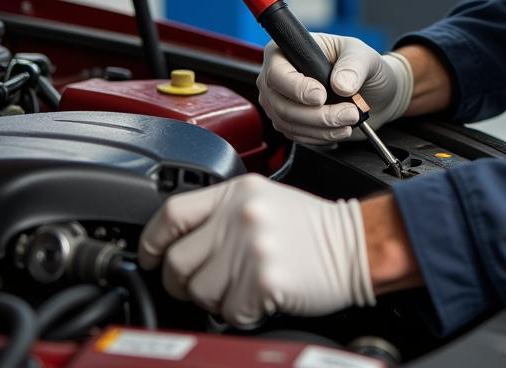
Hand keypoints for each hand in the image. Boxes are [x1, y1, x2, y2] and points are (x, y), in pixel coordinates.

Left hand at [138, 175, 374, 326]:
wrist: (355, 245)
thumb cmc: (309, 228)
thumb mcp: (263, 200)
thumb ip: (221, 213)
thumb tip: (172, 244)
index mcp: (238, 191)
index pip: (172, 213)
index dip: (152, 242)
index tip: (151, 257)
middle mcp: (242, 215)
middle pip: (177, 260)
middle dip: (184, 282)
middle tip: (208, 283)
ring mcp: (253, 247)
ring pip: (199, 292)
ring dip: (216, 300)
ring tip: (244, 286)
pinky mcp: (264, 279)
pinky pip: (229, 312)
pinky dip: (242, 314)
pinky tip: (261, 297)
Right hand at [257, 34, 412, 144]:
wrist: (371, 91)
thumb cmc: (361, 65)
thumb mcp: (364, 56)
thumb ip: (353, 66)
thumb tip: (340, 85)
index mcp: (288, 51)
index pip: (277, 73)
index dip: (297, 88)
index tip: (321, 96)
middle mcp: (277, 76)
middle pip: (281, 104)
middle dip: (318, 115)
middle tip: (350, 114)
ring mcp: (279, 101)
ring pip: (288, 124)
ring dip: (322, 129)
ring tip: (351, 120)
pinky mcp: (288, 122)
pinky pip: (296, 136)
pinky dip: (320, 137)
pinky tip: (339, 129)